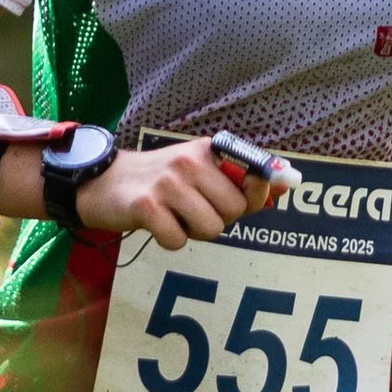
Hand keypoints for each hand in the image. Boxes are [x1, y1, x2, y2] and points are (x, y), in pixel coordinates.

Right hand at [75, 138, 282, 248]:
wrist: (103, 182)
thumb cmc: (161, 181)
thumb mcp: (200, 169)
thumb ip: (242, 179)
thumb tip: (288, 184)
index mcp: (209, 150)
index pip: (256, 176)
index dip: (255, 197)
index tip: (237, 200)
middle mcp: (190, 162)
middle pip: (235, 211)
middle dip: (219, 219)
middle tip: (193, 209)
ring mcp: (168, 184)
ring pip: (211, 229)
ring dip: (194, 232)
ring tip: (175, 216)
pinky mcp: (146, 207)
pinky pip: (178, 241)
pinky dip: (170, 240)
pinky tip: (157, 224)